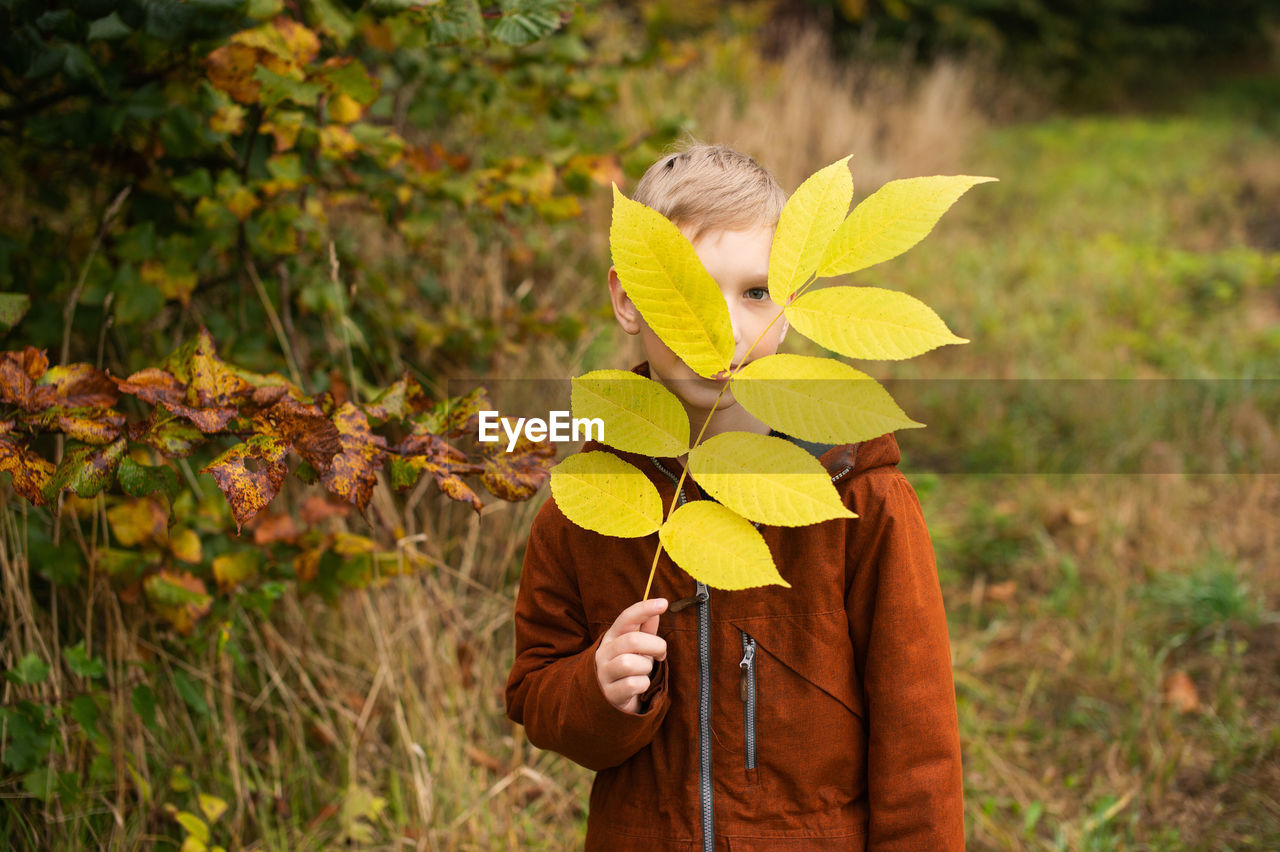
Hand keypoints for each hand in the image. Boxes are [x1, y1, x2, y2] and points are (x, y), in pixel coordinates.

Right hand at [595, 598, 667, 714]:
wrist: (610, 701)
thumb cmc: (628, 669)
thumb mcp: (636, 648)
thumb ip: (646, 629)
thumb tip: (659, 607)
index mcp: (612, 636)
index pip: (626, 618)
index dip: (644, 609)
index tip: (663, 603)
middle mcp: (603, 652)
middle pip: (632, 640)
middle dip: (655, 646)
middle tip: (661, 654)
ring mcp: (603, 673)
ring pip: (630, 663)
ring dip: (645, 668)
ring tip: (644, 671)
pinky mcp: (609, 693)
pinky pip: (632, 685)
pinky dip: (643, 685)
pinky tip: (640, 686)